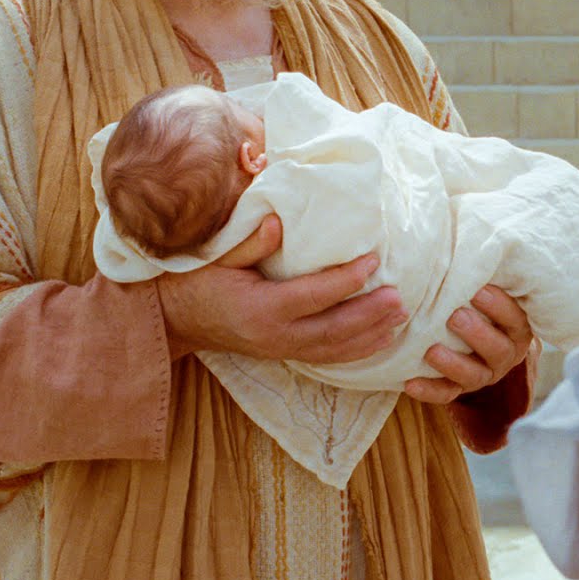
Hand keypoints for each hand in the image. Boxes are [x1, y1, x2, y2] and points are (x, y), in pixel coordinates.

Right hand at [157, 215, 407, 363]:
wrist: (177, 320)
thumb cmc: (197, 282)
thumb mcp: (218, 257)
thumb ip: (250, 244)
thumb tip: (278, 221)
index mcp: (261, 308)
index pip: (314, 295)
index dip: (347, 279)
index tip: (374, 260)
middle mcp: (275, 336)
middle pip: (333, 329)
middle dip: (370, 314)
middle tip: (400, 298)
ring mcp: (280, 350)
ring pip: (335, 348)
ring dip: (371, 334)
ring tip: (401, 316)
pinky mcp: (284, 355)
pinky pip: (327, 358)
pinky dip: (357, 350)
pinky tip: (381, 339)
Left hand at [403, 285, 535, 404]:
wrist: (474, 340)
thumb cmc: (477, 303)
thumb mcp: (487, 289)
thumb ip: (480, 275)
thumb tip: (464, 236)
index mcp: (516, 327)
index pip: (515, 318)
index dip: (500, 306)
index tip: (478, 289)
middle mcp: (505, 353)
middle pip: (498, 349)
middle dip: (477, 333)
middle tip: (455, 316)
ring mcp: (483, 374)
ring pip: (474, 376)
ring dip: (453, 364)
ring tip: (431, 350)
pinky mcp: (460, 390)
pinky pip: (447, 395)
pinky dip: (429, 391)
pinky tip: (409, 383)